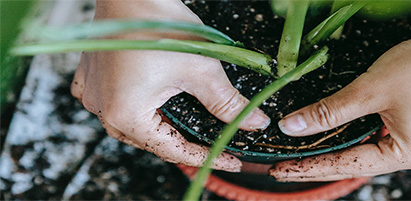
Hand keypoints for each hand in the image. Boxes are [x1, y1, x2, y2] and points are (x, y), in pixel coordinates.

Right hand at [71, 0, 269, 171]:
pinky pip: (109, 104)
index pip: (173, 150)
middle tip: (212, 145)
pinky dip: (132, 109)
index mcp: (126, 113)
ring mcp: (93, 91)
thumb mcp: (201, 69)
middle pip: (150, 140)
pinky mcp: (92, 75)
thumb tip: (252, 122)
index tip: (229, 160)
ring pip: (130, 125)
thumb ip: (227, 102)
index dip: (205, 157)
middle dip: (182, 143)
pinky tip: (147, 105)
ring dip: (158, 128)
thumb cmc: (158, 23)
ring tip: (184, 128)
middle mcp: (103, 107)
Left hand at [271, 0, 410, 180]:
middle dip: (325, 161)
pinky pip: (392, 137)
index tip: (281, 170)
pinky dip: (368, 134)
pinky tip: (349, 132)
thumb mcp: (368, 90)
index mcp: (410, 154)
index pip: (348, 165)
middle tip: (289, 164)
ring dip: (347, 147)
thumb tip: (293, 127)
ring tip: (312, 152)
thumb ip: (328, 112)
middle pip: (362, 161)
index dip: (310, 167)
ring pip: (376, 148)